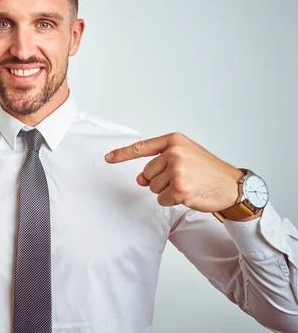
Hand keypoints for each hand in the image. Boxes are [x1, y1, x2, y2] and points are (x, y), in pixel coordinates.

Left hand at [104, 132, 243, 212]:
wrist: (232, 186)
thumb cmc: (208, 171)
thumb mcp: (184, 159)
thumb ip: (159, 164)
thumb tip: (139, 179)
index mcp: (174, 140)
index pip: (142, 147)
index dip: (122, 154)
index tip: (108, 157)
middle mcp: (174, 152)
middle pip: (147, 172)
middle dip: (160, 179)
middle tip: (183, 178)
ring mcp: (176, 170)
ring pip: (153, 187)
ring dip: (166, 190)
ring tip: (188, 185)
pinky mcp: (179, 188)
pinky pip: (161, 199)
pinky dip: (171, 201)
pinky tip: (188, 195)